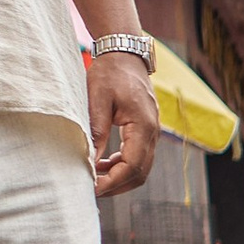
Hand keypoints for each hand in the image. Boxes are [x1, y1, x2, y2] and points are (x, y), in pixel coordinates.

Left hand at [88, 50, 159, 198]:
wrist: (124, 54)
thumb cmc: (110, 73)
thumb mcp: (98, 99)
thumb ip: (96, 131)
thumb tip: (90, 160)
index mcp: (143, 125)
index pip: (132, 166)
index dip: (113, 181)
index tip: (93, 188)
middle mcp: (152, 132)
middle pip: (140, 172)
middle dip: (117, 185)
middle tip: (92, 190)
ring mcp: (151, 131)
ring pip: (140, 167)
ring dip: (119, 177)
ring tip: (94, 178)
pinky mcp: (145, 129)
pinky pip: (138, 156)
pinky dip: (121, 165)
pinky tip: (102, 164)